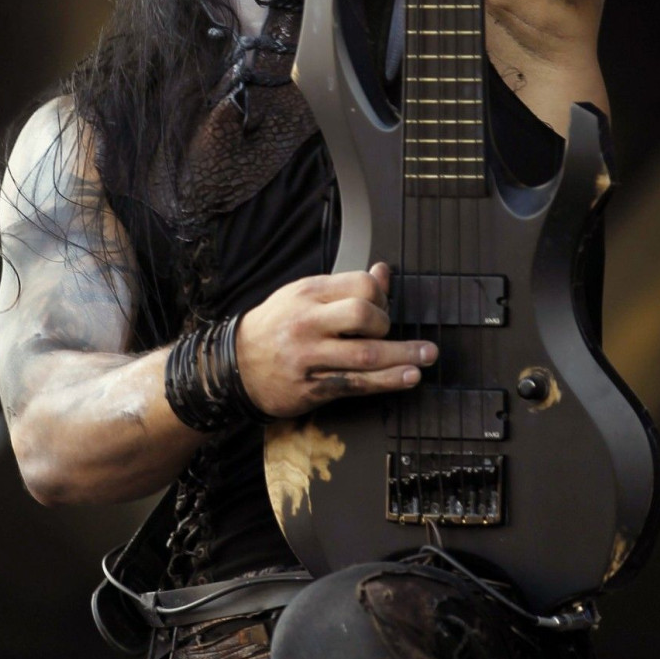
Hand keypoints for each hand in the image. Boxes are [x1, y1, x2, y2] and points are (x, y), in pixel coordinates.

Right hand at [235, 262, 437, 417]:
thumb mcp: (303, 296)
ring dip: (403, 356)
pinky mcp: (312, 387)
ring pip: (365, 355)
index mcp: (308, 293)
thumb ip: (344, 287)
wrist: (233, 366)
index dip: (381, 296)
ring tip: (426, 356)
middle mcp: (308, 322)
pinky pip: (357, 383)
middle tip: (391, 332)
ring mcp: (309, 356)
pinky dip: (388, 381)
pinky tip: (407, 377)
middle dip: (387, 325)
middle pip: (363, 316)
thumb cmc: (274, 327)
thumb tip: (383, 271)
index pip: (358, 284)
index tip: (384, 307)